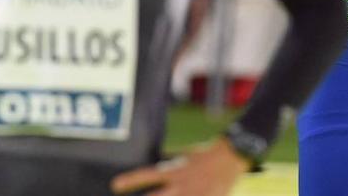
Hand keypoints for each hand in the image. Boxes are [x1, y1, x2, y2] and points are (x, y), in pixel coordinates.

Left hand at [111, 137, 249, 195]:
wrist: (231, 155)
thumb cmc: (208, 154)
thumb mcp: (187, 157)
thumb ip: (173, 164)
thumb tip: (161, 164)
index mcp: (175, 171)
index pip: (147, 175)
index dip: (130, 180)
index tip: (115, 185)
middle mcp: (180, 185)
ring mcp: (192, 194)